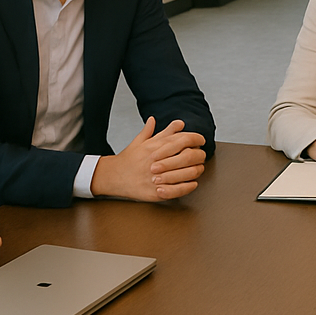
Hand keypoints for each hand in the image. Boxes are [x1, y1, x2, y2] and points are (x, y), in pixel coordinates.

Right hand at [90, 117, 206, 200]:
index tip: (201, 140)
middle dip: (199, 155)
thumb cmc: (129, 159)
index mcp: (155, 147)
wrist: (113, 176)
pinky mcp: (156, 192)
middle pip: (188, 156)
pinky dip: (188, 186)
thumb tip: (178, 123)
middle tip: (202, 155)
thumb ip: (162, 132)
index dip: (196, 139)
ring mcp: (157, 177)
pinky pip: (178, 190)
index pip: (182, 139)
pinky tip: (192, 183)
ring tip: (199, 169)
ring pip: (186, 173)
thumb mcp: (143, 141)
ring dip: (196, 171)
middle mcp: (157, 161)